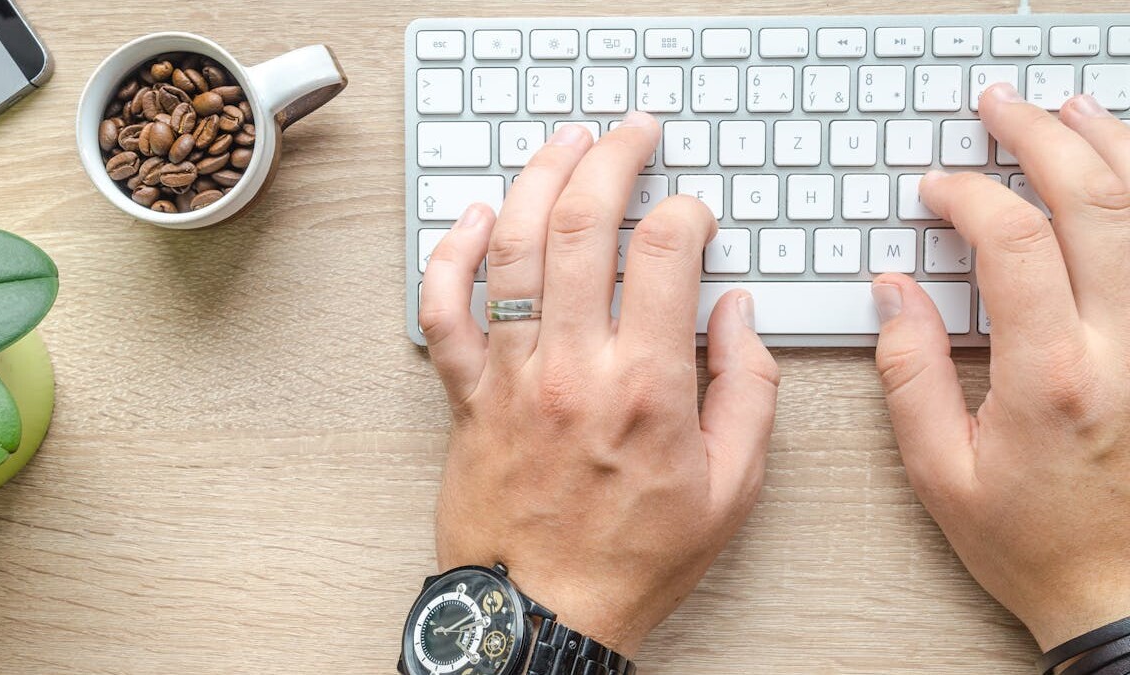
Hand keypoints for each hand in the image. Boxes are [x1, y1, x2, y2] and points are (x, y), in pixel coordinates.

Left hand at [419, 112, 778, 654]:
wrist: (544, 614)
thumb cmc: (634, 558)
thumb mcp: (732, 487)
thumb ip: (747, 389)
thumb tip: (737, 313)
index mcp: (646, 384)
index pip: (666, 252)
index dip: (686, 212)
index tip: (695, 215)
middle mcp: (572, 365)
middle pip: (583, 224)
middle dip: (612, 158)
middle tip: (631, 133)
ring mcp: (511, 374)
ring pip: (514, 248)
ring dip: (538, 179)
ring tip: (565, 143)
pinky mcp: (466, 394)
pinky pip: (444, 310)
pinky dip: (454, 254)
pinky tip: (477, 217)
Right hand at [873, 82, 1129, 650]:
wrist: (1119, 591)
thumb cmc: (1032, 540)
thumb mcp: (940, 471)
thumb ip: (911, 372)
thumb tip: (894, 292)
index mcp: (1051, 376)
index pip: (1013, 243)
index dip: (969, 196)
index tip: (937, 189)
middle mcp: (1122, 349)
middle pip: (1093, 203)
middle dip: (1041, 139)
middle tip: (1002, 109)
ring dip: (1107, 149)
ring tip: (1069, 113)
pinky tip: (1122, 177)